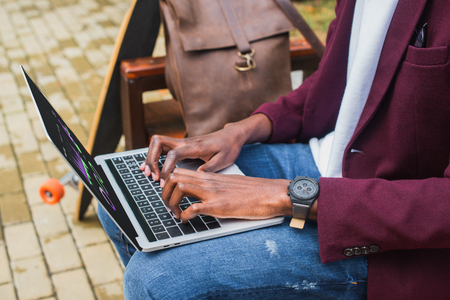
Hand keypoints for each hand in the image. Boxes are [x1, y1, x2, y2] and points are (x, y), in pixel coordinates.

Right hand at [140, 114, 272, 186]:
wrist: (232, 135)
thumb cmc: (229, 147)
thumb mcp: (224, 160)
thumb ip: (210, 168)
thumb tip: (196, 176)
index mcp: (195, 147)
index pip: (173, 154)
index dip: (166, 167)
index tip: (164, 180)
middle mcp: (185, 142)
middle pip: (158, 142)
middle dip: (151, 159)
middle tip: (153, 176)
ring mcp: (181, 143)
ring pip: (157, 143)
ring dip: (150, 157)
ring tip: (148, 174)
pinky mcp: (181, 146)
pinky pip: (162, 148)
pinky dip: (153, 156)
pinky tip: (149, 167)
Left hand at [161, 168, 292, 221]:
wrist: (269, 194)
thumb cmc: (252, 192)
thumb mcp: (228, 185)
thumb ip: (213, 187)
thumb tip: (201, 197)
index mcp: (209, 177)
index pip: (180, 171)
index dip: (168, 183)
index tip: (169, 196)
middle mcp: (208, 181)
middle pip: (174, 177)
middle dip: (164, 193)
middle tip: (168, 206)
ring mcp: (212, 192)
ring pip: (179, 187)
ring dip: (171, 203)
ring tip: (175, 214)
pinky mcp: (218, 205)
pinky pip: (193, 208)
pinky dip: (184, 216)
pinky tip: (186, 221)